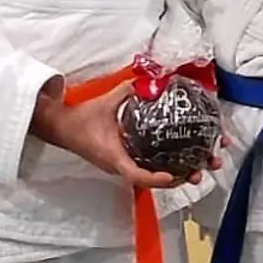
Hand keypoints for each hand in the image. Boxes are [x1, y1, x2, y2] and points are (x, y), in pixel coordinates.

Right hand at [29, 82, 218, 188]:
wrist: (61, 128)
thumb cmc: (79, 121)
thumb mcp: (104, 103)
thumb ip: (127, 91)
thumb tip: (147, 81)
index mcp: (115, 158)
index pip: (137, 176)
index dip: (157, 179)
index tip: (174, 176)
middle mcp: (120, 167)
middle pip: (153, 181)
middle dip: (180, 177)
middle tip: (201, 170)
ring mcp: (122, 167)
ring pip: (152, 177)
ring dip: (177, 174)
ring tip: (199, 169)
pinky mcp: (123, 162)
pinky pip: (147, 170)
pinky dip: (165, 168)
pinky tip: (181, 161)